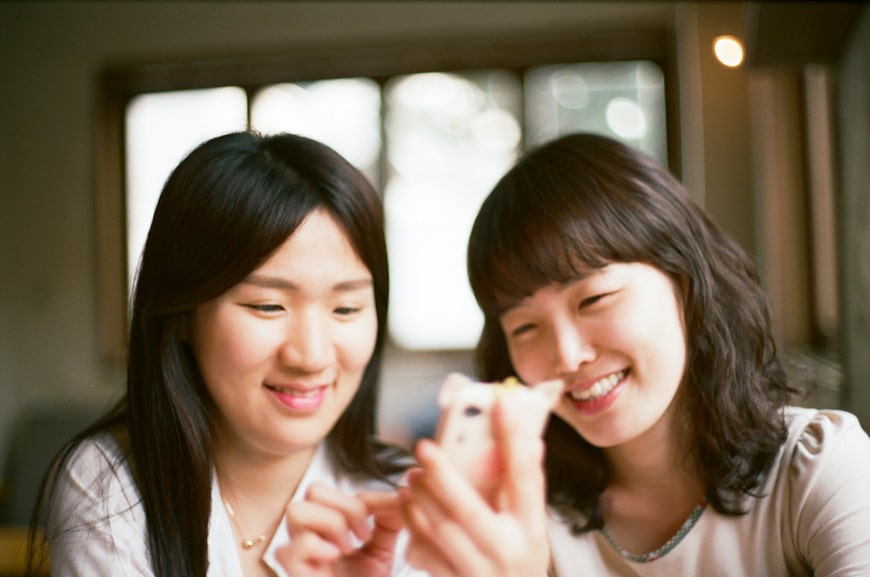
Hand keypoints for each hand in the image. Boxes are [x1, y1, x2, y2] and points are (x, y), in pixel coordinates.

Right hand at [276, 483, 403, 576]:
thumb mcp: (383, 547)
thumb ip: (389, 515)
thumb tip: (401, 490)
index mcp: (325, 524)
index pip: (332, 488)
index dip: (360, 502)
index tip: (374, 529)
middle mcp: (308, 535)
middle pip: (313, 490)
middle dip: (346, 508)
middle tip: (361, 537)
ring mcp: (298, 555)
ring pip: (297, 510)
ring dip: (331, 525)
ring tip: (346, 549)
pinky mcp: (295, 574)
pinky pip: (292, 548)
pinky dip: (317, 548)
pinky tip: (334, 560)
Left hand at [399, 392, 550, 576]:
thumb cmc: (520, 562)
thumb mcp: (533, 528)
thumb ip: (526, 488)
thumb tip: (530, 441)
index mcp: (531, 530)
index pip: (526, 478)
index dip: (514, 439)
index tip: (501, 404)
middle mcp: (507, 552)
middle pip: (469, 508)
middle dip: (443, 474)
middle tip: (425, 448)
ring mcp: (479, 572)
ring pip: (441, 530)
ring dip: (421, 498)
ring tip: (411, 475)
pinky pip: (427, 553)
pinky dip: (414, 526)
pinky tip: (408, 506)